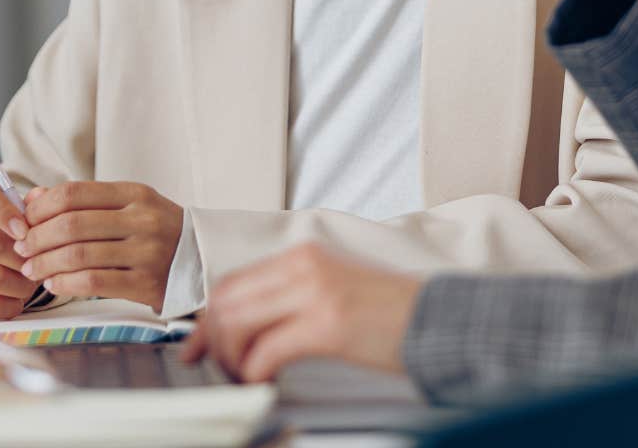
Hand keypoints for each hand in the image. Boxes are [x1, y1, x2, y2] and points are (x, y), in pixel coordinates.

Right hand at [0, 175, 40, 322]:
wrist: (9, 273)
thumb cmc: (21, 241)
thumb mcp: (33, 219)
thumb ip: (39, 206)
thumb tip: (39, 196)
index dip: (2, 210)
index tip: (24, 230)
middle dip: (21, 257)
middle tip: (35, 262)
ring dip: (21, 283)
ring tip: (30, 281)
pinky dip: (12, 303)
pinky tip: (18, 297)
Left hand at [14, 181, 183, 308]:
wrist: (202, 259)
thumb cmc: (156, 230)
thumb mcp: (128, 204)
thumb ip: (84, 200)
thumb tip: (33, 198)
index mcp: (134, 194)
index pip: (74, 193)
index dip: (40, 208)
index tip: (23, 220)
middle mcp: (142, 219)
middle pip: (71, 224)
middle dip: (37, 238)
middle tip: (21, 248)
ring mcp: (146, 251)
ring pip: (79, 254)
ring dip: (45, 263)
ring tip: (31, 269)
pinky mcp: (146, 283)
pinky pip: (94, 282)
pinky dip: (66, 283)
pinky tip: (53, 284)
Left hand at [180, 244, 420, 382]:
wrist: (440, 320)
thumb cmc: (391, 314)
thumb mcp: (332, 289)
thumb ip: (290, 298)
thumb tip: (246, 326)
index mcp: (302, 256)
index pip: (232, 282)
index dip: (206, 319)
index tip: (197, 346)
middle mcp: (303, 267)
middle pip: (226, 300)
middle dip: (211, 340)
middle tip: (215, 368)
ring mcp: (315, 293)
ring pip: (237, 323)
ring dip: (232, 359)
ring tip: (245, 378)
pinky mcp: (328, 325)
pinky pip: (267, 351)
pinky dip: (255, 372)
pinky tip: (266, 382)